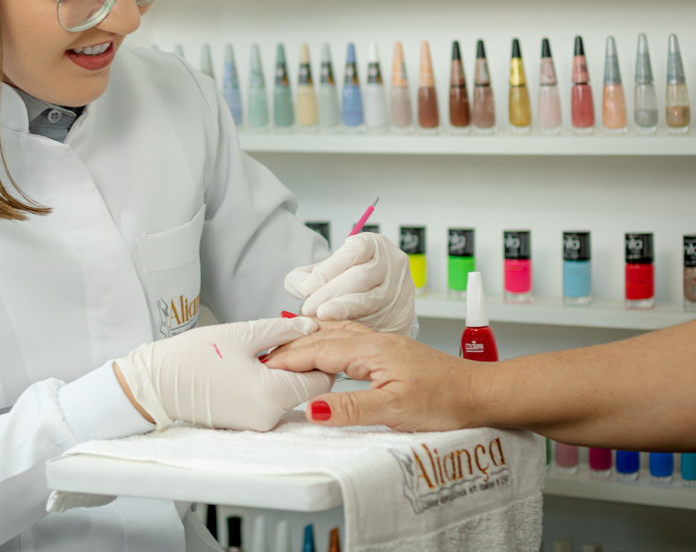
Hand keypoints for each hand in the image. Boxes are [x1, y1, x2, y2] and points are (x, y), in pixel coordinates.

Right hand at [113, 317, 333, 431]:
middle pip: (307, 388)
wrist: (156, 384)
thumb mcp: (242, 334)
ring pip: (289, 394)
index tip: (305, 336)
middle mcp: (270, 417)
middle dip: (300, 362)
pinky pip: (271, 402)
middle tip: (279, 338)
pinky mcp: (247, 425)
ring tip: (258, 352)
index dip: (319, 354)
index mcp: (273, 394)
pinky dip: (268, 384)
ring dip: (283, 372)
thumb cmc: (192, 357)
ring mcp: (258, 424)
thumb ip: (283, 330)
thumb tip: (311, 327)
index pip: (322, 378)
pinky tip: (249, 367)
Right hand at [262, 321, 482, 431]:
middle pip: (322, 337)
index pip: (317, 351)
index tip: (263, 366)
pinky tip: (327, 342)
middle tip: (264, 357)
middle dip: (290, 346)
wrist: (481, 393)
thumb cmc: (446, 400)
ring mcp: (383, 344)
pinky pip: (349, 336)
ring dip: (308, 338)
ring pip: (335, 332)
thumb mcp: (394, 410)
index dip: (288, 359)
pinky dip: (328, 337)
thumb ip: (351, 408)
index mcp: (370, 351)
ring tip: (285, 344)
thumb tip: (312, 409)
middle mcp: (374, 341)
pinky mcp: (391, 352)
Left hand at [283, 232, 414, 335]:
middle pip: (359, 277)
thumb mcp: (327, 270)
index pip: (353, 251)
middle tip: (309, 308)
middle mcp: (391, 264)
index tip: (307, 287)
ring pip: (369, 300)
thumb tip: (299, 287)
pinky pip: (378, 320)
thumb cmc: (349, 281)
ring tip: (321, 316)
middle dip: (329, 293)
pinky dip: (355, 325)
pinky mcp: (402, 315)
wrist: (378, 299)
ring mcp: (400, 290)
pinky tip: (339, 330)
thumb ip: (307, 275)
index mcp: (374, 245)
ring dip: (341, 310)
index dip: (328, 269)